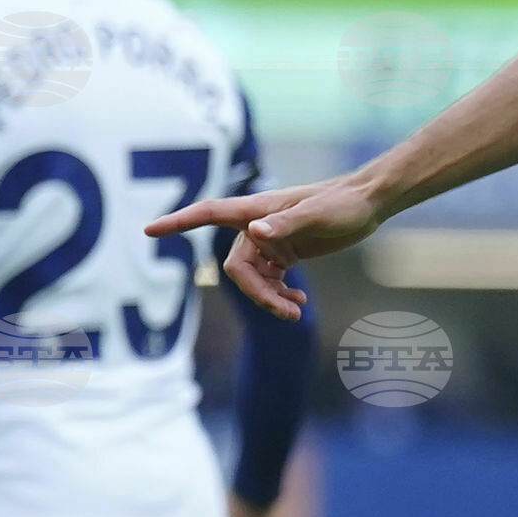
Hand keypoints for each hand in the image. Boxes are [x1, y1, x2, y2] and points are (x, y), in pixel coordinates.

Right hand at [148, 172, 389, 320]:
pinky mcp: (284, 252)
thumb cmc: (343, 203)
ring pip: (253, 279)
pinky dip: (279, 294)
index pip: (207, 213)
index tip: (149, 230)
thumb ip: (286, 224)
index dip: (177, 223)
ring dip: (270, 299)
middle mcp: (257, 226)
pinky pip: (269, 280)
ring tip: (296, 312)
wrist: (368, 203)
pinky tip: (299, 304)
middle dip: (257, 293)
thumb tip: (255, 232)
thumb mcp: (318, 214)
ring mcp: (270, 241)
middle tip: (288, 312)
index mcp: (256, 210)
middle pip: (237, 267)